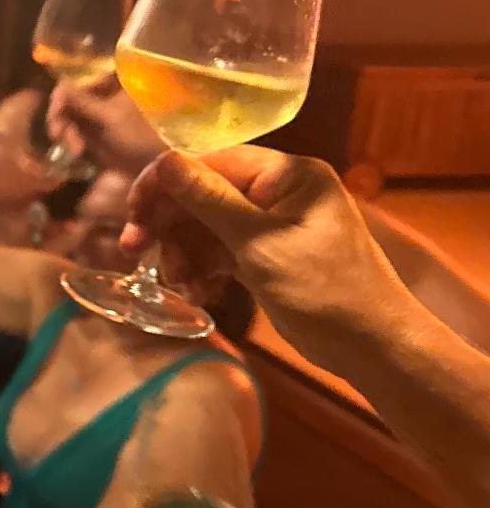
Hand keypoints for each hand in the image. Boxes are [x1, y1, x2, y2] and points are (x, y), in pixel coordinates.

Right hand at [48, 79, 162, 175]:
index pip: (80, 78)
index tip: (56, 108)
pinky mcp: (95, 134)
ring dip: (65, 131)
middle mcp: (105, 96)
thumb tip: (59, 86)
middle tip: (57, 133)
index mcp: (114, 84)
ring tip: (74, 148)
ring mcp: (99, 115)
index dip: (64, 92)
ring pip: (69, 115)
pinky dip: (71, 140)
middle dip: (62, 115)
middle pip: (71, 97)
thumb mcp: (109, 117)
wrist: (155, 167)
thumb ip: (81, 101)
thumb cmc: (138, 136)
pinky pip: (74, 131)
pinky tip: (76, 151)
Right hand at [122, 147, 410, 371]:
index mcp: (287, 175)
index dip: (165, 183)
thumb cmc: (325, 290)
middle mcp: (280, 191)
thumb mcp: (259, 244)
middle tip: (134, 250)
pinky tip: (199, 293)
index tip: (132, 212)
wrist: (375, 347)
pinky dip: (205, 269)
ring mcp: (274, 224)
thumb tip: (164, 160)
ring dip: (185, 253)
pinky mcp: (268, 254)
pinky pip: (222, 250)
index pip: (210, 161)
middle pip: (203, 194)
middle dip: (170, 224)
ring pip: (207, 226)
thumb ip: (209, 199)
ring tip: (180, 284)